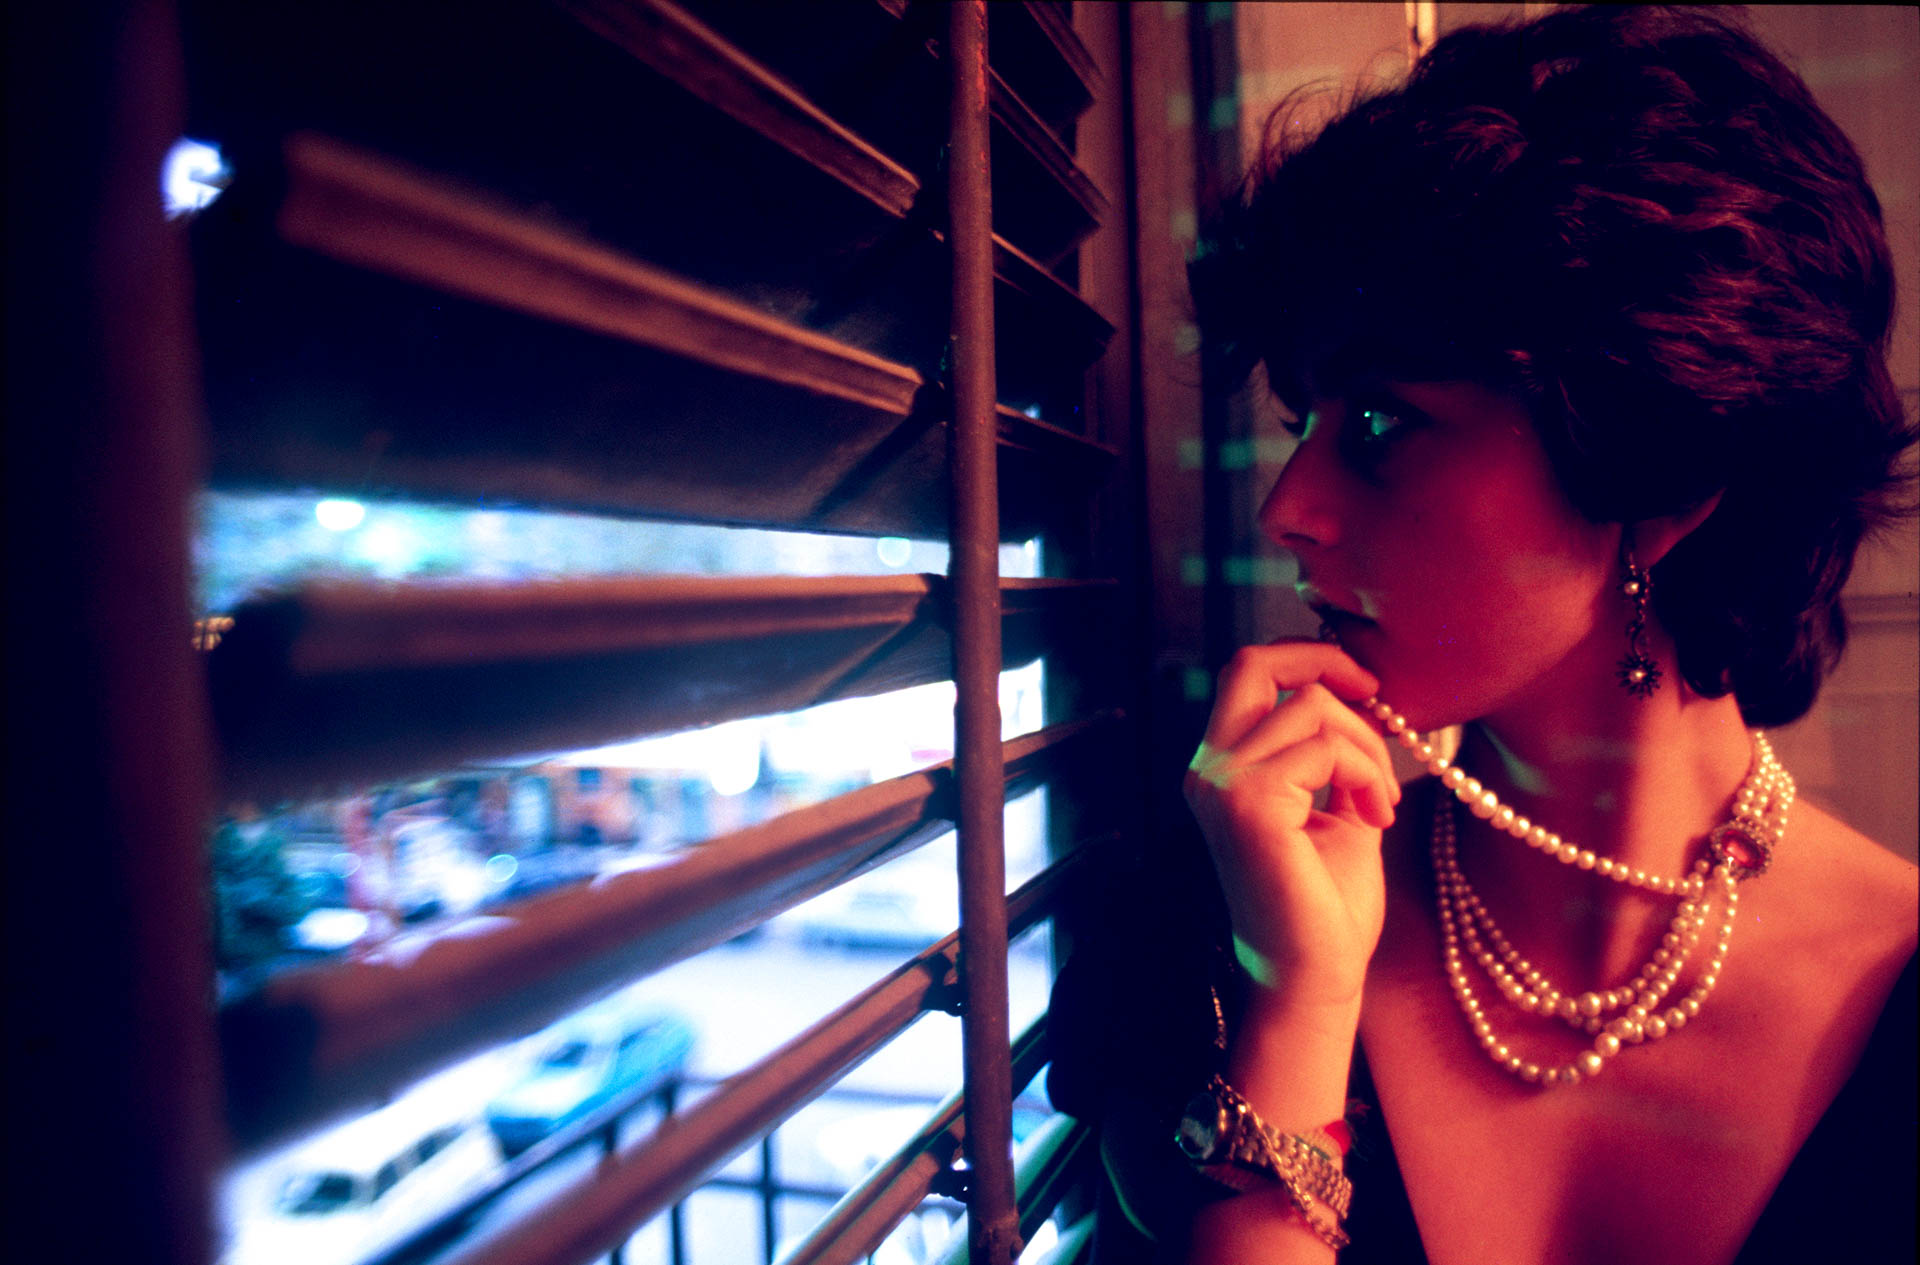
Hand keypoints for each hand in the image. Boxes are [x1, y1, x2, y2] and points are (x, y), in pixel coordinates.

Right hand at [1183, 642, 1398, 1009]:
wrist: (1315, 976)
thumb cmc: (1325, 904)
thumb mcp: (1336, 810)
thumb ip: (1336, 755)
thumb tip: (1364, 697)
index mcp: (1221, 768)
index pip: (1248, 673)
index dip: (1306, 659)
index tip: (1364, 686)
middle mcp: (1208, 769)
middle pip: (1255, 663)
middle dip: (1328, 663)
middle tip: (1381, 701)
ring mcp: (1221, 784)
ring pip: (1309, 706)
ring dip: (1366, 747)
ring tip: (1383, 801)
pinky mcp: (1248, 803)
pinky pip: (1323, 748)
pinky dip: (1365, 773)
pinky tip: (1379, 816)